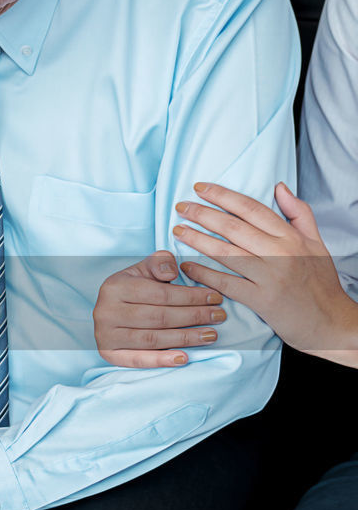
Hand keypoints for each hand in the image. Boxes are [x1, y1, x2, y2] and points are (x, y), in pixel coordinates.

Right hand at [93, 250, 226, 367]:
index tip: (215, 297)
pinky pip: (137, 359)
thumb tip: (172, 272)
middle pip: (158, 316)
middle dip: (193, 316)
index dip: (190, 296)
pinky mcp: (109, 354)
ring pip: (152, 338)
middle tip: (219, 316)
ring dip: (185, 338)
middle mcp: (106, 311)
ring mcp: (106, 335)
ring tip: (211, 335)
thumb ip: (159, 263)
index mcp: (114, 287)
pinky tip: (183, 358)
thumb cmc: (132, 289)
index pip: (160, 294)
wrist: (108, 311)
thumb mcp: (143, 270)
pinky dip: (161, 360)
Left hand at [175, 182, 357, 365]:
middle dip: (203, 214)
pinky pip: (227, 283)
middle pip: (234, 227)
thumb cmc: (320, 283)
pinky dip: (205, 274)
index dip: (223, 195)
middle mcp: (281, 252)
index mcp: (291, 237)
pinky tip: (187, 267)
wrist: (331, 321)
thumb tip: (279, 187)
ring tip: (177, 231)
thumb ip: (299, 214)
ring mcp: (270, 276)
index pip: (252, 208)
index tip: (200, 188)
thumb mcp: (317, 244)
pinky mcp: (262, 299)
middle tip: (180, 207)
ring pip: (227, 252)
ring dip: (198, 240)